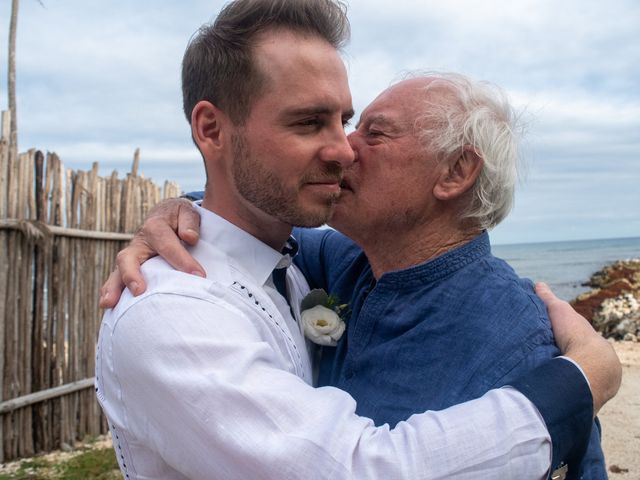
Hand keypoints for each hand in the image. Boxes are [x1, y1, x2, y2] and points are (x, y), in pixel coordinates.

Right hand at [99, 198, 203, 307]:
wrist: (167, 216)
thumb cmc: (179, 218)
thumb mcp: (187, 212)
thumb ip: (190, 222)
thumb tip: (189, 237)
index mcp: (155, 227)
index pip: (167, 245)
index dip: (182, 261)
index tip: (199, 276)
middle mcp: (139, 243)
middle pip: (128, 258)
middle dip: (132, 274)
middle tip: (139, 291)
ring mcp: (132, 257)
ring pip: (118, 272)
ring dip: (113, 288)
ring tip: (109, 304)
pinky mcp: (131, 269)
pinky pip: (118, 281)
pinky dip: (112, 294)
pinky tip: (111, 310)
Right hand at [536, 282, 621, 414]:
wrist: (589, 365)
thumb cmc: (575, 335)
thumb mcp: (558, 310)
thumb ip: (547, 298)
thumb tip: (537, 284)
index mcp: (589, 342)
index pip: (575, 342)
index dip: (561, 339)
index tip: (545, 339)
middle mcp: (594, 362)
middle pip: (575, 360)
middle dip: (561, 360)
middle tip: (539, 358)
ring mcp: (592, 381)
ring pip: (575, 377)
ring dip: (561, 377)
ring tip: (539, 375)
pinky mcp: (587, 397)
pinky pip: (573, 393)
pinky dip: (563, 391)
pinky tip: (548, 390)